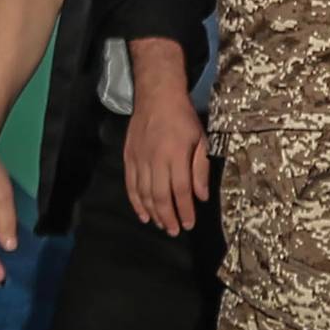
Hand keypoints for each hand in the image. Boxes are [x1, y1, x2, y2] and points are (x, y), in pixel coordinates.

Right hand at [124, 82, 209, 235]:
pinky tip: (143, 214)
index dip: (185, 209)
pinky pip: (131, 186)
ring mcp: (140, 161)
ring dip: (153, 213)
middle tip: (174, 231)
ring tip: (162, 225)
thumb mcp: (201, 140)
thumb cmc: (183, 119)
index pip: (181, 190)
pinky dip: (136, 203)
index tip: (189, 224)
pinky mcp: (128, 159)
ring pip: (145, 194)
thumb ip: (200, 169)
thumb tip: (201, 196)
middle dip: (168, 217)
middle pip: (161, 196)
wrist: (157, 98)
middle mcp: (156, 161)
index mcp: (176, 156)